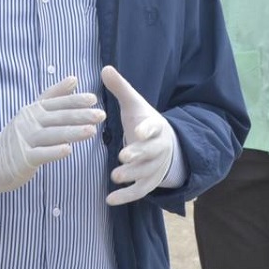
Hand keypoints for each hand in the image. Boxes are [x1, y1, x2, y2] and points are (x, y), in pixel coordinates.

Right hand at [0, 76, 105, 195]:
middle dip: (80, 116)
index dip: (75, 100)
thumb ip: (54, 96)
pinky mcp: (24, 158)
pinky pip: (41, 154)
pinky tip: (68, 151)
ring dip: (72, 133)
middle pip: (58, 118)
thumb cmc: (20, 135)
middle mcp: (30, 122)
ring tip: (91, 131)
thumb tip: (74, 78)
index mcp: (34, 110)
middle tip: (101, 115)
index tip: (93, 99)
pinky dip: (54, 152)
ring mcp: (26, 140)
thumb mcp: (33, 112)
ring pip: (52, 135)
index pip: (57, 103)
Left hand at [102, 65, 175, 205]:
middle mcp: (158, 148)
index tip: (140, 131)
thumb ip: (120, 88)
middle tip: (123, 157)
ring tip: (115, 177)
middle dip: (138, 155)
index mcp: (155, 127)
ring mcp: (155, 167)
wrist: (163, 143)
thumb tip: (104, 68)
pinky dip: (126, 196)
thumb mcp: (133, 104)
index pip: (154, 127)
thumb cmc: (143, 122)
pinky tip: (110, 200)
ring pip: (146, 174)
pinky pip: (140, 191)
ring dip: (132, 176)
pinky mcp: (150, 182)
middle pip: (150, 153)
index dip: (148, 130)